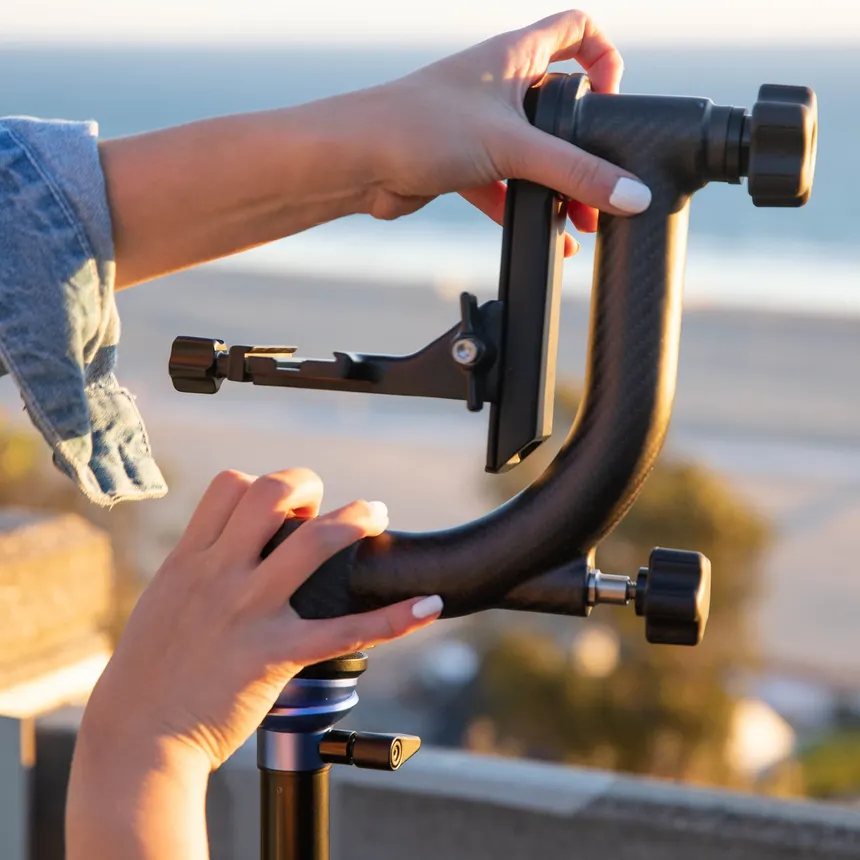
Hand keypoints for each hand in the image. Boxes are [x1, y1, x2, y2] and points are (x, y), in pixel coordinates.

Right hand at [78, 468, 441, 771]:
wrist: (135, 740)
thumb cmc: (147, 676)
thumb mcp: (164, 602)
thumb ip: (198, 571)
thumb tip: (229, 549)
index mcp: (190, 559)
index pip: (230, 485)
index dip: (262, 483)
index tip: (280, 506)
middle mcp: (219, 575)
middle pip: (272, 493)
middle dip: (307, 484)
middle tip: (323, 505)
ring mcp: (248, 612)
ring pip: (314, 542)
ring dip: (355, 519)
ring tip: (377, 516)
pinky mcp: (274, 655)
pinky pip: (344, 630)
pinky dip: (394, 618)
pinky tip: (426, 606)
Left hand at [363, 9, 650, 244]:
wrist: (356, 161)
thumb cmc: (420, 126)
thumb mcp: (513, 146)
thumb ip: (576, 172)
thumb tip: (632, 195)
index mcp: (514, 55)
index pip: (577, 30)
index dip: (605, 57)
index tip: (612, 99)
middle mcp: (498, 85)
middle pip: (560, 105)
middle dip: (586, 145)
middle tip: (604, 185)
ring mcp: (480, 126)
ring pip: (534, 152)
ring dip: (558, 186)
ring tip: (578, 223)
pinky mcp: (463, 163)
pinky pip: (506, 184)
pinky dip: (525, 208)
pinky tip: (543, 235)